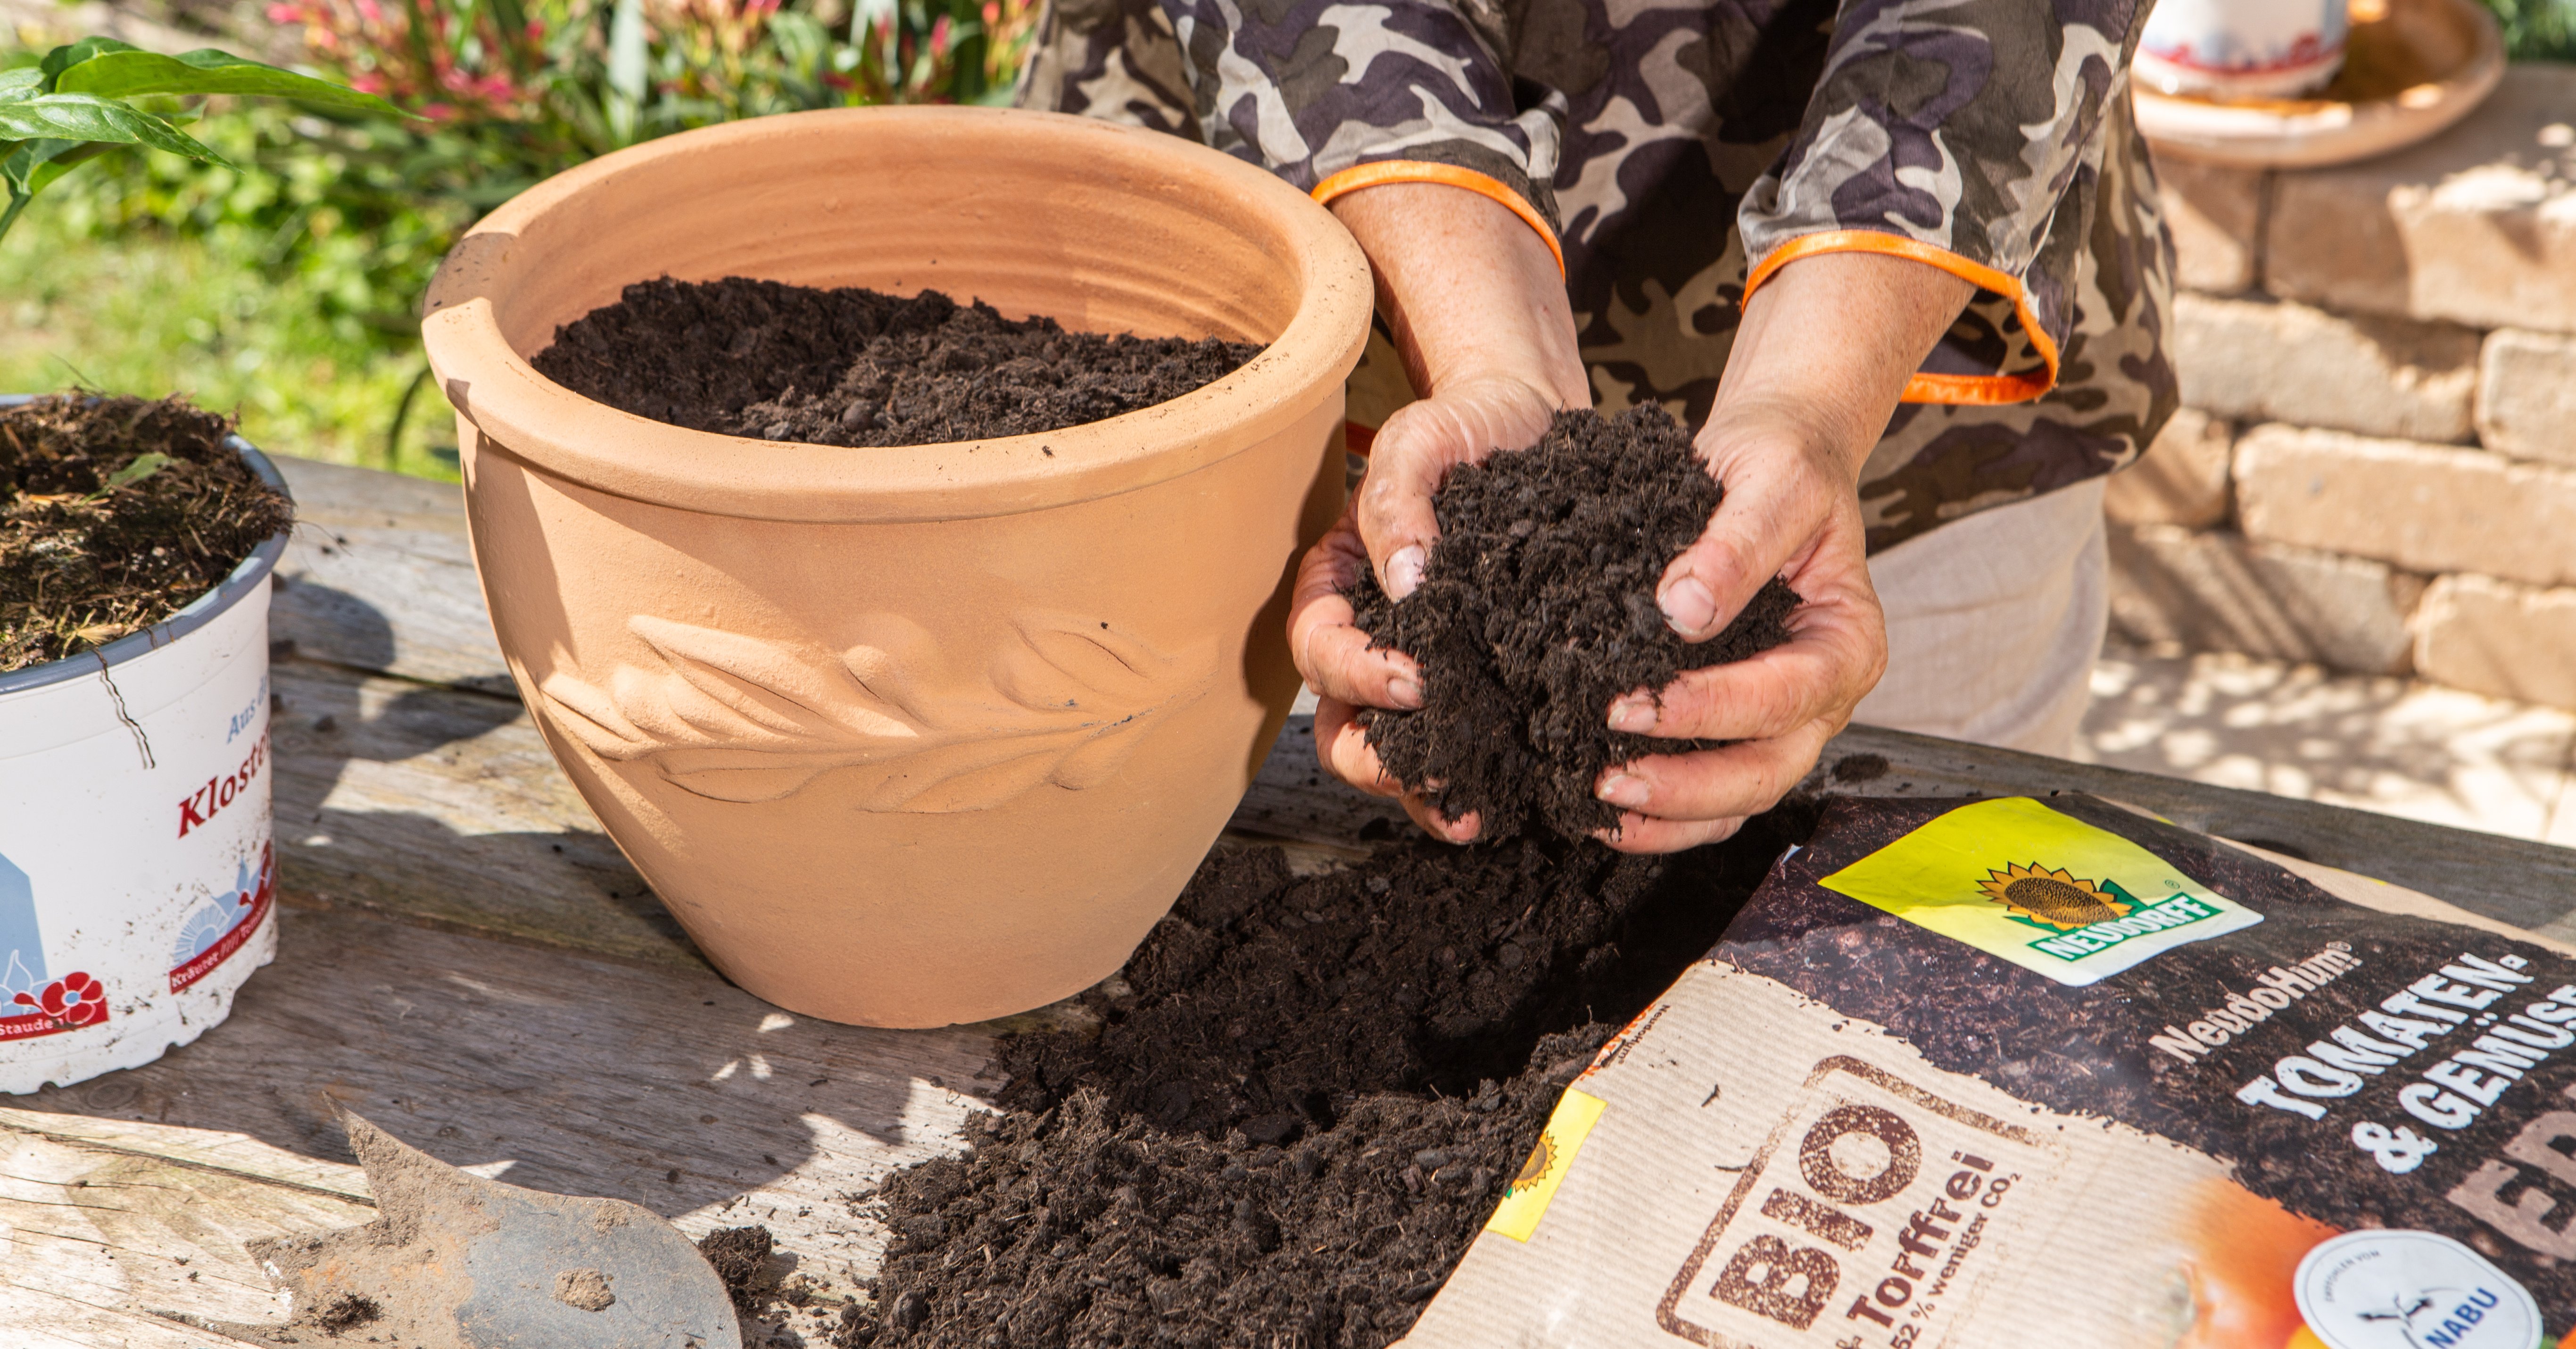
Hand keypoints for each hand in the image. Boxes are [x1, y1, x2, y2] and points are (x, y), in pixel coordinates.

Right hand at [1287, 181, 1586, 841]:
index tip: (1415, 680)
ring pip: (1399, 756)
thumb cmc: (1462, 429)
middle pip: (1343, 727)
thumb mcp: (1418, 441)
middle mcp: (1372, 642)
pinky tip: (1524, 791)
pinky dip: (1487, 777)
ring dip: (1428, 793)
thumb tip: (1403, 579)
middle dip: (1381, 763)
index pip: (1320, 648)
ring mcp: (1426, 672)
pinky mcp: (1485, 687)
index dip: (1357, 675)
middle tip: (1436, 777)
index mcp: (1339, 589)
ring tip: (1476, 813)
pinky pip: (1469, 747)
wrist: (1532, 425)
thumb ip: (1394, 501)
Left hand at [1589, 250, 1973, 851]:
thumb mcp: (1771, 479)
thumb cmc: (1780, 464)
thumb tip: (1685, 610)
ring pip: (1741, 796)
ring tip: (1597, 806)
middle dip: (1687, 785)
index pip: (1785, 696)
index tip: (1630, 705)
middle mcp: (1824, 694)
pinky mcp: (1741, 726)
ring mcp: (1785, 719)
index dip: (1709, 710)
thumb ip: (1736, 543)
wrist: (1772, 460)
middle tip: (1607, 778)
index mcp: (1848, 641)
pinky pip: (1713, 793)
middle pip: (1769, 769)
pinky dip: (1665, 813)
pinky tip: (1604, 812)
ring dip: (1672, 813)